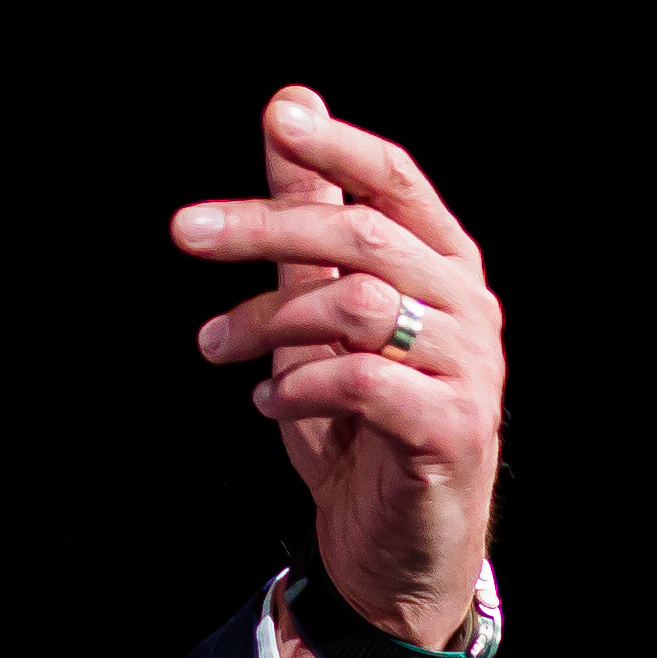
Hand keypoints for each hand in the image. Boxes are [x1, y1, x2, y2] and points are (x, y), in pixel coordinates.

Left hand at [175, 87, 505, 652]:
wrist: (396, 547)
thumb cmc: (361, 422)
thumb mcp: (321, 308)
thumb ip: (309, 215)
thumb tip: (289, 110)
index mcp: (444, 262)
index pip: (397, 180)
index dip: (339, 145)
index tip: (278, 118)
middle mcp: (468, 304)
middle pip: (364, 235)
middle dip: (265, 226)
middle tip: (186, 232)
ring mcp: (470, 367)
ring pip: (359, 304)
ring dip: (269, 321)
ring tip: (217, 348)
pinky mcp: (454, 427)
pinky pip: (366, 380)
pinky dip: (301, 382)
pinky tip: (269, 400)